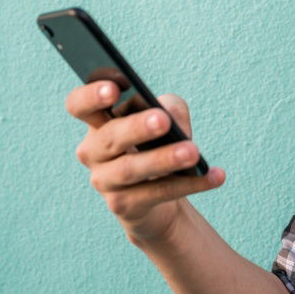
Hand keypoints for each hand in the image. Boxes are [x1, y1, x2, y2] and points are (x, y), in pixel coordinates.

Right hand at [66, 81, 225, 244]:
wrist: (160, 191)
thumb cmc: (158, 142)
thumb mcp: (168, 117)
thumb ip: (170, 108)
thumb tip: (170, 115)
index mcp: (97, 121)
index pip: (79, 105)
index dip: (91, 96)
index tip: (114, 89)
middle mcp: (93, 151)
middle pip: (110, 136)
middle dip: (136, 127)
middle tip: (163, 121)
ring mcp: (105, 181)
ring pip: (132, 169)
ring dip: (165, 159)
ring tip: (193, 152)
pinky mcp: (123, 206)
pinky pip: (157, 193)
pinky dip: (190, 184)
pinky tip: (215, 176)